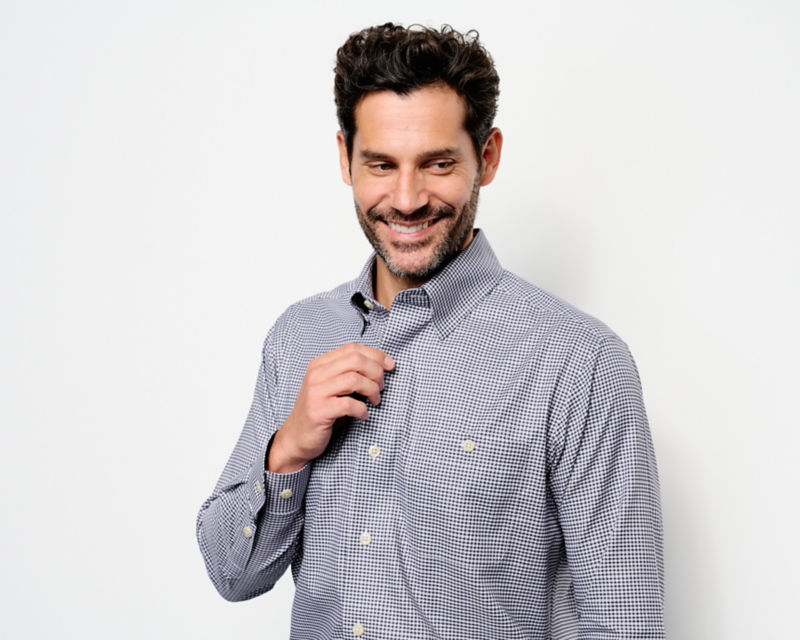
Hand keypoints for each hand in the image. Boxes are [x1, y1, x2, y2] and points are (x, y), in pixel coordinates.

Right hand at [268, 343, 394, 473]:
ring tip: (375, 400)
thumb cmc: (321, 411)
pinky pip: (349, 404)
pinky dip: (363, 409)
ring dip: (372, 390)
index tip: (390, 365)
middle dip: (376, 372)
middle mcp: (316, 374)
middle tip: (381, 387)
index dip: (376, 355)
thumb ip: (349, 372)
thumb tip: (382, 365)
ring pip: (354, 379)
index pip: (352, 348)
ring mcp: (316, 392)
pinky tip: (364, 415)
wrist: (296, 437)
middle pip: (355, 360)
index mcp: (320, 364)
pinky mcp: (319, 411)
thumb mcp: (332, 386)